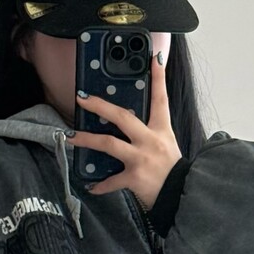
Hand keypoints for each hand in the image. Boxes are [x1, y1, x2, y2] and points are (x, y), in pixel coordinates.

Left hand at [71, 50, 183, 210]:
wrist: (183, 195)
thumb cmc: (173, 171)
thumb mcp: (168, 145)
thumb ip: (151, 134)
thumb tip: (129, 124)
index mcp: (161, 130)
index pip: (161, 98)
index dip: (158, 77)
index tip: (153, 57)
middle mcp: (150, 141)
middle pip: (122, 117)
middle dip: (100, 106)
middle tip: (82, 99)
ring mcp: (141, 159)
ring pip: (109, 144)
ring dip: (87, 140)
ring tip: (70, 138)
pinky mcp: (134, 178)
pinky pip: (112, 180)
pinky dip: (101, 185)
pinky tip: (92, 186)